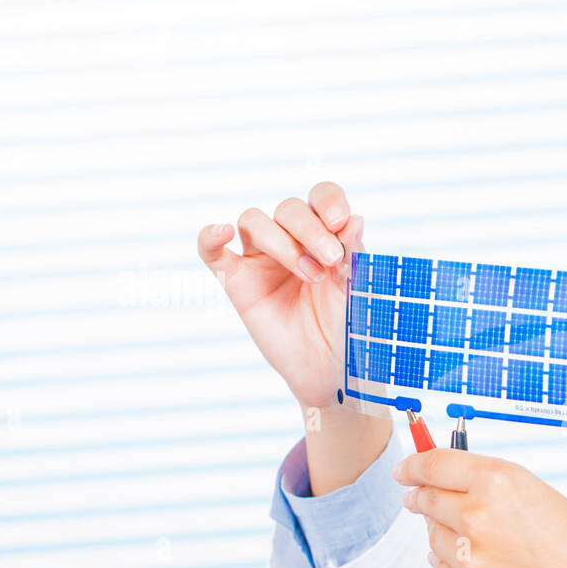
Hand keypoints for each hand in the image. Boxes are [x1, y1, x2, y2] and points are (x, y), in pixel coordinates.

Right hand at [196, 181, 363, 409]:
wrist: (330, 369)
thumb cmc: (348, 326)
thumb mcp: (357, 288)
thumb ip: (353, 254)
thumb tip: (353, 218)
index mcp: (325, 234)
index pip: (320, 198)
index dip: (328, 201)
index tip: (340, 220)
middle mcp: (291, 239)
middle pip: (288, 209)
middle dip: (310, 230)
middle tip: (330, 261)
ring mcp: (261, 258)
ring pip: (254, 222)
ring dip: (282, 242)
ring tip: (310, 275)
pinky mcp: (236, 281)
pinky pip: (211, 251)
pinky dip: (210, 237)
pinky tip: (220, 232)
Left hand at [395, 449, 566, 567]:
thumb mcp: (544, 501)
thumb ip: (494, 495)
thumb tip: (450, 497)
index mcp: (500, 480)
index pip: (434, 464)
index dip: (414, 465)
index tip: (404, 470)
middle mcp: (477, 515)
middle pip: (427, 500)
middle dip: (423, 500)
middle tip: (421, 502)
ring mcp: (468, 560)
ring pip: (434, 540)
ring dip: (449, 540)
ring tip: (492, 552)